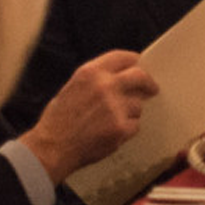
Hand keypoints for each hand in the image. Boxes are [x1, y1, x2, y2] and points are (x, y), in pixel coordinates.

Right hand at [18, 50, 159, 182]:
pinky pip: (135, 125)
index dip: (134, 61)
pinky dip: (127, 130)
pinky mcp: (121, 128)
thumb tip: (122, 77)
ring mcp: (115, 107)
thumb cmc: (58, 120)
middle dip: (148, 83)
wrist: (52, 148)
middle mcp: (106, 86)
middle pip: (140, 77)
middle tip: (152, 89)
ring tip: (110, 121)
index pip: (123, 57)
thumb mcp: (73, 87)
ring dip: (130, 112)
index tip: (140, 65)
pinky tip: (110, 133)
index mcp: (91, 72)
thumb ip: (97, 79)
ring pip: (138, 105)